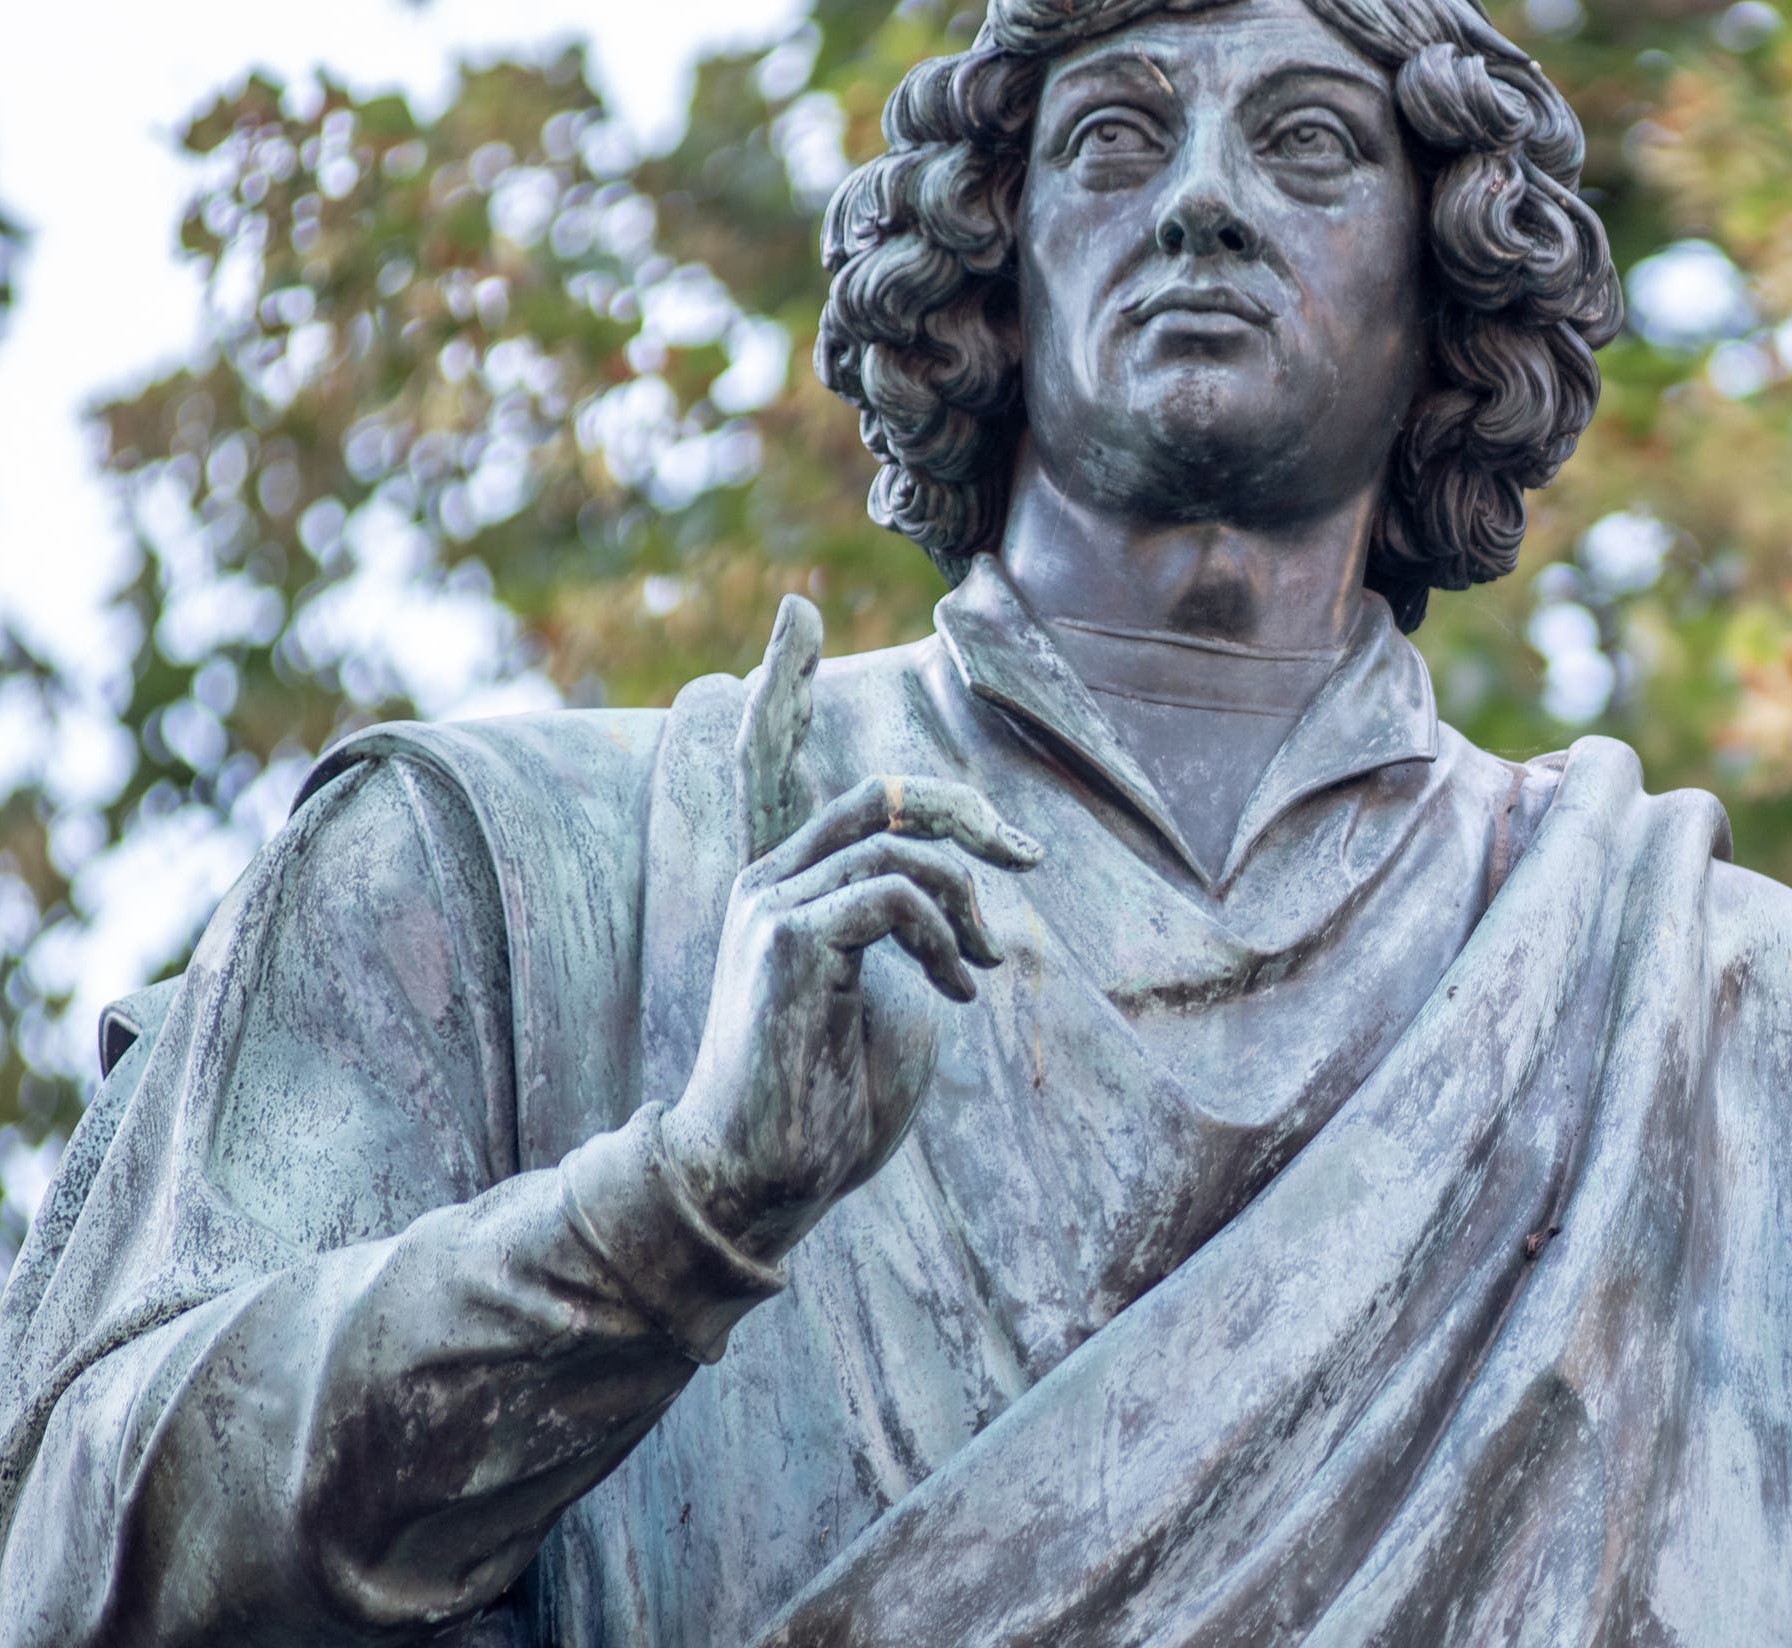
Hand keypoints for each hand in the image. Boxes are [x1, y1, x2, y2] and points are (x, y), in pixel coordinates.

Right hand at [660, 602, 1041, 1261]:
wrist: (774, 1178)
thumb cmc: (835, 1102)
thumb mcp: (899, 998)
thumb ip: (917, 926)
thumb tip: (972, 892)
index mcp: (785, 889)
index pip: (769, 762)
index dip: (784, 687)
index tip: (798, 613)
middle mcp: (767, 884)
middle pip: (877, 791)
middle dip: (965, 810)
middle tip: (1024, 860)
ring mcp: (771, 908)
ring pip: (902, 843)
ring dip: (969, 900)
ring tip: (986, 964)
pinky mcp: (792, 942)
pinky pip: (897, 891)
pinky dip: (948, 932)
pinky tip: (959, 986)